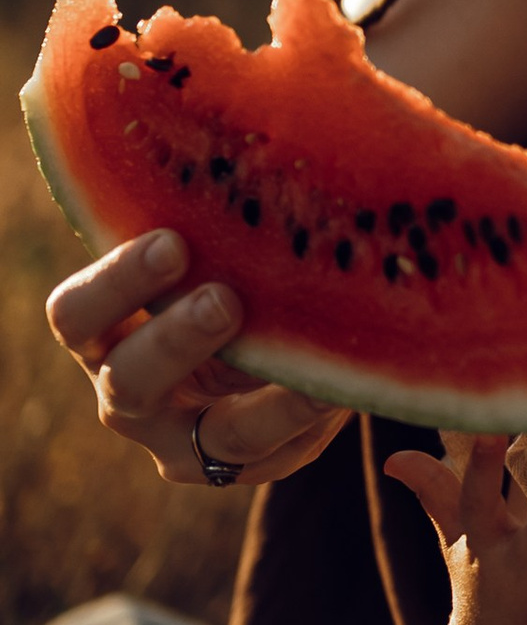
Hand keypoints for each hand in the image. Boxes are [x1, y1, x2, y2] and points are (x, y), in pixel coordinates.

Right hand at [47, 229, 348, 488]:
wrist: (270, 343)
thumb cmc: (221, 270)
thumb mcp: (205, 253)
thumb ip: (209, 225)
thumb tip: (255, 158)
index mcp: (101, 333)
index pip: (75, 315)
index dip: (116, 283)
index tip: (173, 243)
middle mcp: (131, 395)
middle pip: (130, 381)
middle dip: (178, 340)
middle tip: (226, 299)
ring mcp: (190, 444)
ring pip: (223, 435)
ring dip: (272, 400)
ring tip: (314, 367)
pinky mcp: (252, 465)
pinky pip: (286, 448)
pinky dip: (320, 411)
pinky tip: (352, 379)